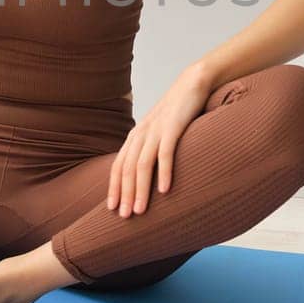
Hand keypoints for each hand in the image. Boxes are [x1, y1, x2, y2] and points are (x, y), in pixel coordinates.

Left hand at [108, 66, 213, 217]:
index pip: (118, 166)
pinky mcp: (173, 127)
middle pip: (127, 169)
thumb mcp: (158, 132)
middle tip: (125, 217)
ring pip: (142, 165)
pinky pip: (165, 153)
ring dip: (140, 190)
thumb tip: (146, 175)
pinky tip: (165, 190)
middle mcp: (141, 134)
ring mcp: (156, 130)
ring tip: (140, 211)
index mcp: (135, 137)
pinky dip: (164, 172)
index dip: (114, 188)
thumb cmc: (176, 113)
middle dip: (125, 195)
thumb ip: (150, 149)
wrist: (192, 84)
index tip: (112, 209)